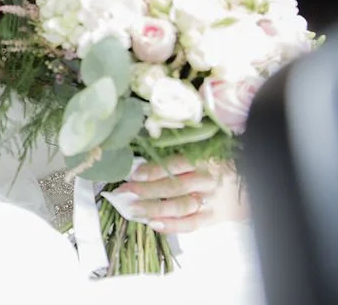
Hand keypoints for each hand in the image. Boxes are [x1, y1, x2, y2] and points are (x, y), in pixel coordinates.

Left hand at [115, 156, 247, 233]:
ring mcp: (212, 201)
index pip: (176, 166)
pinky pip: (191, 224)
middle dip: (146, 190)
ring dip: (154, 208)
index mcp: (206, 160)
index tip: (132, 173)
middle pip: (174, 187)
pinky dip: (171, 226)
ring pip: (180, 206)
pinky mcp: (214, 217)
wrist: (255, 185)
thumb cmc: (223, 165)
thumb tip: (145, 164)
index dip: (153, 170)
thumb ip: (182, 158)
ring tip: (134, 209)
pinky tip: (153, 224)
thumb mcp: (206, 153)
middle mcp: (209, 181)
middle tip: (124, 192)